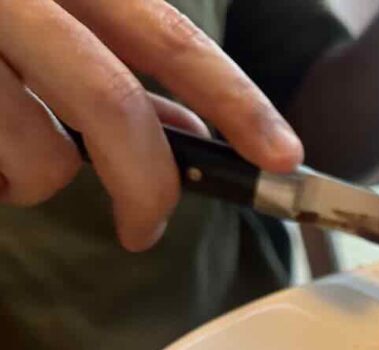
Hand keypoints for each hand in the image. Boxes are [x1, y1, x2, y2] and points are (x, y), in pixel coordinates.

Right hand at [0, 0, 302, 250]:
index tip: (281, 155)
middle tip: (148, 228)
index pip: (169, 37)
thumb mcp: (49, 12)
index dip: (236, 101)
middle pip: (110, 105)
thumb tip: (188, 123)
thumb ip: (111, 57)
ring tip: (6, 154)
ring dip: (35, 181)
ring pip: (35, 156)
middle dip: (147, 184)